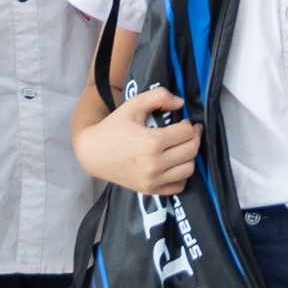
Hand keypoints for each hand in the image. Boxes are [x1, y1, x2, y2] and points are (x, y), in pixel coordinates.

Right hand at [78, 86, 199, 195]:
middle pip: (191, 150)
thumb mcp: (133, 105)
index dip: (188, 124)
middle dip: (194, 137)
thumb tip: (181, 102)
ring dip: (190, 156)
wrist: (92, 153)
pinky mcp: (149, 190)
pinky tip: (176, 164)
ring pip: (189, 169)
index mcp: (151, 142)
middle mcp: (154, 164)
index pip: (186, 132)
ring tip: (183, 146)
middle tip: (189, 131)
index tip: (183, 121)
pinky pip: (178, 186)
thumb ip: (159, 96)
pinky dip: (182, 175)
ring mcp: (152, 180)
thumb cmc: (113, 127)